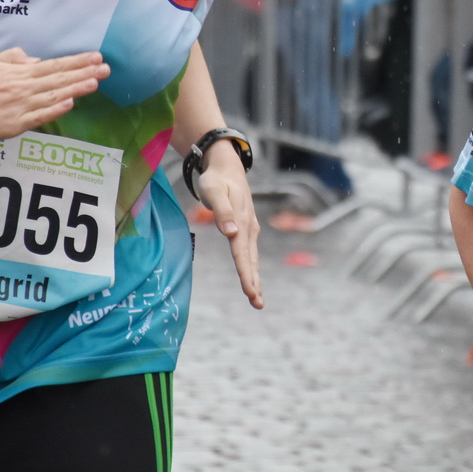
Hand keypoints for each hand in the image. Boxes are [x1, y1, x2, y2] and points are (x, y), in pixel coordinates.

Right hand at [0, 48, 108, 140]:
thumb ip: (16, 58)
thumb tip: (37, 61)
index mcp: (20, 72)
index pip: (54, 65)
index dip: (77, 62)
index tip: (96, 57)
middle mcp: (23, 87)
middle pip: (59, 79)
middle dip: (84, 73)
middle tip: (106, 68)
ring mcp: (20, 106)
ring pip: (53, 96)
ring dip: (75, 88)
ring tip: (95, 82)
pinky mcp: (14, 125)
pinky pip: (39, 116)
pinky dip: (55, 109)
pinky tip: (70, 103)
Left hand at [195, 139, 262, 309]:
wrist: (226, 167)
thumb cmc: (216, 179)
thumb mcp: (214, 191)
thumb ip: (222, 211)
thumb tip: (230, 233)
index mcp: (241, 222)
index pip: (242, 254)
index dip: (246, 274)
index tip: (249, 292)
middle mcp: (248, 228)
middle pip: (251, 260)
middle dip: (254, 283)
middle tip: (258, 304)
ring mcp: (249, 229)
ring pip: (252, 258)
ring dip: (255, 279)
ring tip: (257, 299)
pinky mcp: (246, 228)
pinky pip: (249, 253)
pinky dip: (252, 268)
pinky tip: (253, 279)